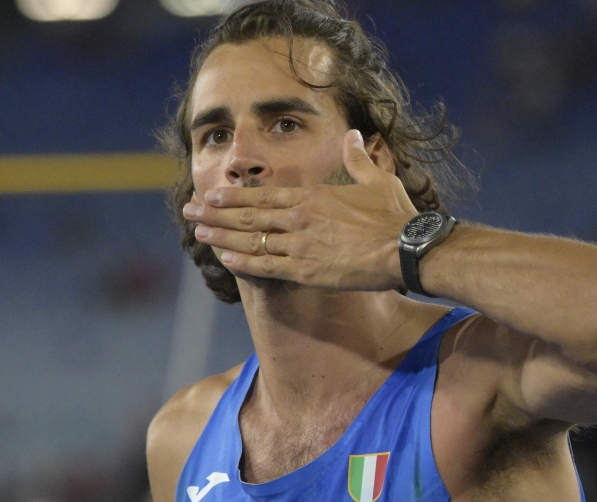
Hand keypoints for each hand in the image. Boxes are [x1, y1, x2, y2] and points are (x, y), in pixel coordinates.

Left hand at [182, 130, 418, 290]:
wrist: (408, 249)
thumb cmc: (395, 216)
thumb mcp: (378, 180)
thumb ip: (358, 159)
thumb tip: (355, 135)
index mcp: (312, 196)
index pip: (263, 194)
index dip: (234, 195)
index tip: (212, 193)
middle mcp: (300, 218)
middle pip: (248, 216)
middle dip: (215, 213)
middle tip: (188, 210)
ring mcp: (301, 246)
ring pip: (252, 241)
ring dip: (222, 237)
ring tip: (198, 233)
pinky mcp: (307, 271)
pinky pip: (268, 267)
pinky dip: (244, 263)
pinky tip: (225, 259)